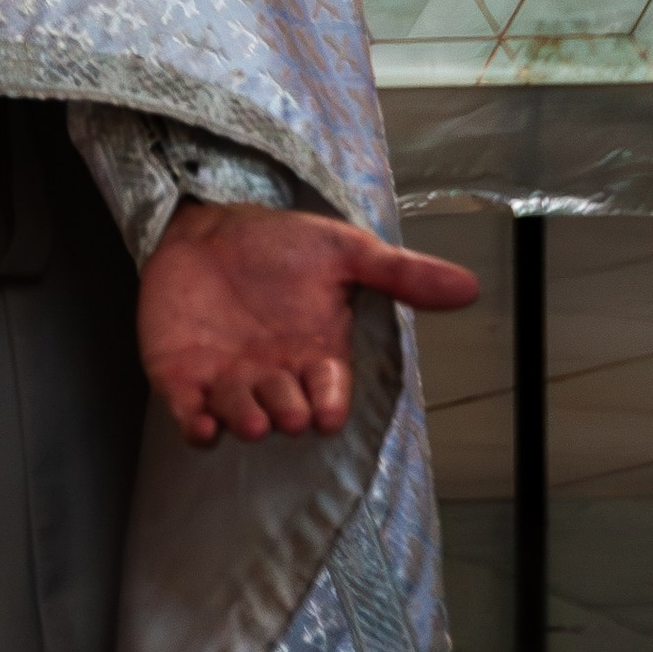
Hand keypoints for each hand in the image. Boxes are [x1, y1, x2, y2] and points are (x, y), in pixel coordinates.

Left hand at [137, 200, 477, 445]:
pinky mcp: (182, 378)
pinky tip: (199, 426)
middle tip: (288, 410)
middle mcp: (275, 377)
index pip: (329, 392)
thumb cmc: (276, 244)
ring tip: (251, 421)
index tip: (329, 410)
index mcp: (316, 356)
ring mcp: (228, 381)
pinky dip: (194, 425)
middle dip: (288, 413)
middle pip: (286, 410)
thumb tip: (469, 286)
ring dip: (245, 422)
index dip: (329, 403)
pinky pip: (189, 414)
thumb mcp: (341, 250)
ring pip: (240, 417)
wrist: (204, 225)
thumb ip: (400, 273)